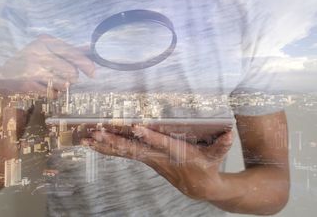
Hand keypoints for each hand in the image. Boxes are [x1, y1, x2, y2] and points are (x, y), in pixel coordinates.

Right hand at [0, 34, 94, 93]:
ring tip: (51, 82)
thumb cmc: (31, 63)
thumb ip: (69, 51)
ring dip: (62, 87)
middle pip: (71, 71)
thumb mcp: (48, 51)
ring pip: (64, 84)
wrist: (3, 77)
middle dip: (72, 78)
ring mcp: (31, 68)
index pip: (73, 53)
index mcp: (45, 41)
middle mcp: (38, 52)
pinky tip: (44, 88)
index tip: (93, 73)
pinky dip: (53, 94)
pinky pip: (53, 94)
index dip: (86, 65)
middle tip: (63, 77)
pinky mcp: (27, 84)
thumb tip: (91, 49)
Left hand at [89, 126, 232, 199]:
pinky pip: (124, 154)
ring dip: (105, 145)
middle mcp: (158, 158)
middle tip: (96, 132)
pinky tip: (95, 144)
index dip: (149, 136)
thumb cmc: (207, 168)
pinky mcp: (146, 159)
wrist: (199, 188)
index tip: (136, 128)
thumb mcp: (216, 156)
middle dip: (114, 140)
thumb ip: (222, 144)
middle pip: (133, 149)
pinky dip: (109, 149)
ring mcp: (150, 160)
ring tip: (86, 139)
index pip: (161, 144)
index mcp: (175, 154)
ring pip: (124, 152)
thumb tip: (230, 133)